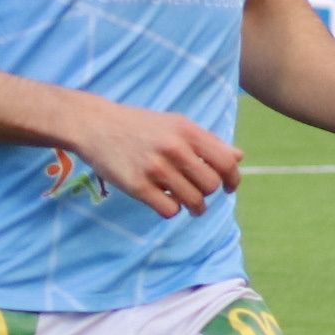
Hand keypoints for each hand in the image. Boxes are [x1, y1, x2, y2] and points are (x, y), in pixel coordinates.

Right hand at [66, 97, 240, 218]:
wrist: (95, 125)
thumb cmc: (140, 125)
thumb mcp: (176, 124)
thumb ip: (207, 141)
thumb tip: (238, 157)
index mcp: (187, 131)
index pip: (226, 162)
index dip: (233, 179)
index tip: (227, 188)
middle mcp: (173, 148)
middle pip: (211, 185)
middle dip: (208, 194)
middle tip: (199, 194)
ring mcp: (154, 168)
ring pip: (193, 200)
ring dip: (194, 207)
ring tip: (189, 205)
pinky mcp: (136, 186)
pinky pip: (169, 210)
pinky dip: (172, 210)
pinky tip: (166, 202)